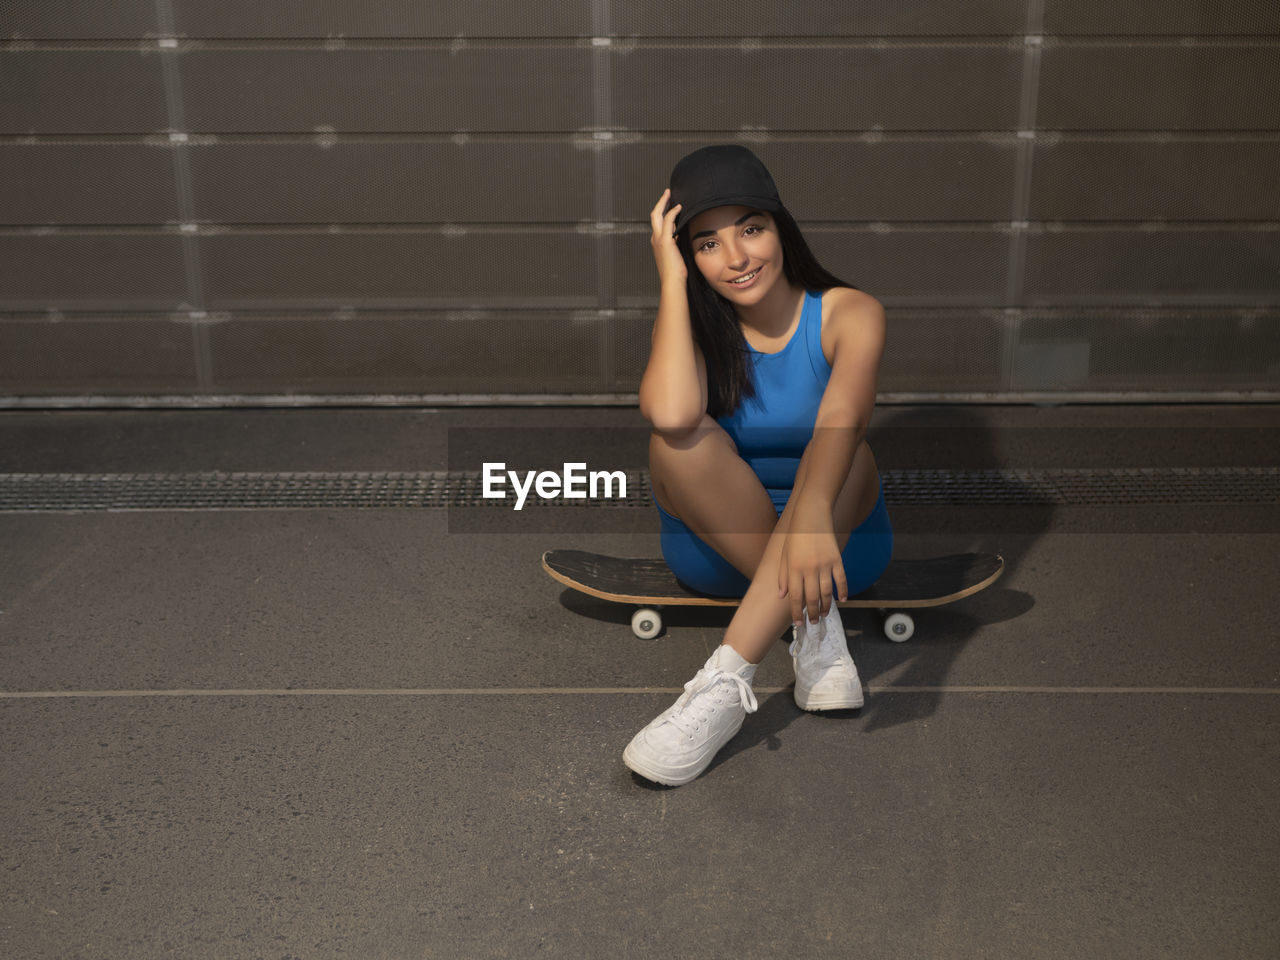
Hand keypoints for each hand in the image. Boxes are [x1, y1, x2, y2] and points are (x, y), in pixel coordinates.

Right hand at [649, 189, 686, 285]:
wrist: (672, 281)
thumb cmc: (676, 272)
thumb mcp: (675, 255)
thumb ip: (675, 244)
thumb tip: (679, 235)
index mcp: (657, 243)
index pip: (658, 223)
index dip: (663, 213)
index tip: (671, 206)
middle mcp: (655, 239)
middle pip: (654, 215)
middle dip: (660, 203)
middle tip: (667, 193)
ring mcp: (658, 239)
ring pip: (657, 215)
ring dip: (664, 203)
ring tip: (671, 195)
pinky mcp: (665, 241)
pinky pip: (668, 221)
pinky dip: (672, 212)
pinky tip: (679, 207)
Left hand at [777, 500, 847, 626]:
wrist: (812, 515)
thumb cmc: (795, 536)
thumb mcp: (784, 555)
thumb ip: (783, 576)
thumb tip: (783, 596)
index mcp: (794, 569)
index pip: (795, 597)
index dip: (796, 612)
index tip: (798, 623)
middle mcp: (809, 569)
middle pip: (812, 598)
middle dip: (812, 613)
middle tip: (814, 622)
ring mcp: (824, 564)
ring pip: (827, 592)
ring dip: (826, 606)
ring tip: (824, 614)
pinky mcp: (837, 559)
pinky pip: (841, 579)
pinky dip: (843, 591)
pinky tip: (843, 600)